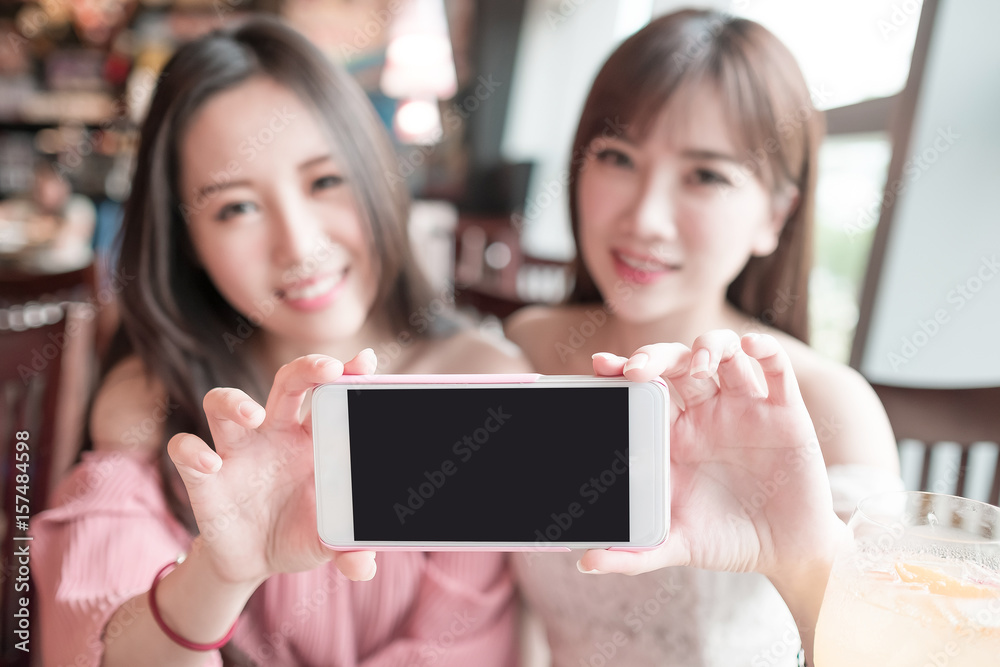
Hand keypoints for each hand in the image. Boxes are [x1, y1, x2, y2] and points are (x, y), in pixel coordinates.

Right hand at [166, 350, 378, 585]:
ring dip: (235, 401)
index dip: (344, 373)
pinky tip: (211, 465)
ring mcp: (237, 450)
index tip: (364, 362)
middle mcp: (275, 433)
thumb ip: (349, 550)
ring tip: (253, 416)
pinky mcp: (203, 476)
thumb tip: (364, 567)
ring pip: (224, 402)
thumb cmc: (299, 533)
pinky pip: (186, 448)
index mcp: (312, 439)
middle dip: (305, 367)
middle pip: (286, 382)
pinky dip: (193, 452)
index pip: (328, 394)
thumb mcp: (328, 543)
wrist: (254, 561)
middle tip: (326, 369)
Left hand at [580, 331, 843, 578]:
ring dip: (708, 347)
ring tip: (699, 363)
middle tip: (638, 368)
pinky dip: (763, 350)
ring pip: (723, 353)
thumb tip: (586, 564)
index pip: (643, 388)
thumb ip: (634, 554)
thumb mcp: (677, 546)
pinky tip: (749, 348)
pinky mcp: (784, 410)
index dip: (621, 370)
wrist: (787, 554)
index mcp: (673, 433)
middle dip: (655, 355)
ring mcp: (744, 406)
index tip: (601, 366)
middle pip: (676, 362)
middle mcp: (705, 411)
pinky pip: (774, 367)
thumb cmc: (727, 541)